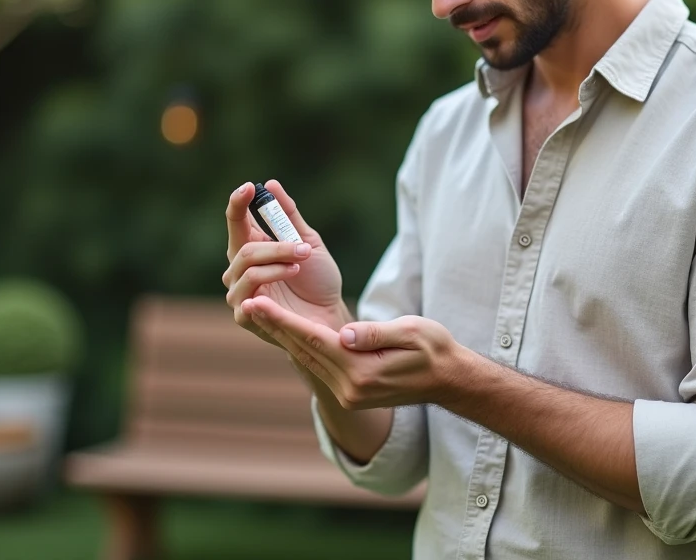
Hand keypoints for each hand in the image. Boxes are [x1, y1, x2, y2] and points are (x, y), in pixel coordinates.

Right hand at [223, 180, 348, 345]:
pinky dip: (271, 281)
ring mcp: (239, 292)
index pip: (236, 221)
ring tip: (300, 265)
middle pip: (244, 248)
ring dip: (278, 263)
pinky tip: (290, 279)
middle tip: (304, 248)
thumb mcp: (309, 242)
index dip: (238, 203)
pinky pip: (249, 294)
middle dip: (276, 245)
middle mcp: (239, 269)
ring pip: (248, 269)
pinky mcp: (244, 315)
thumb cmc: (318, 280)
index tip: (249, 187)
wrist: (330, 315)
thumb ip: (289, 216)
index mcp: (252, 247)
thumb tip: (271, 184)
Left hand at [242, 295, 465, 409]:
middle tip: (247, 302)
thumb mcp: (412, 332)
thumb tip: (346, 333)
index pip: (314, 341)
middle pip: (303, 350)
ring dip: (283, 335)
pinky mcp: (350, 392)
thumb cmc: (434, 350)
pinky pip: (319, 365)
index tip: (257, 303)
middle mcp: (350, 388)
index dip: (283, 320)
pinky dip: (300, 346)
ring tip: (259, 312)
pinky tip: (287, 331)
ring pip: (307, 358)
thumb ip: (377, 333)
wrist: (449, 380)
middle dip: (274, 325)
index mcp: (362, 373)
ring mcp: (348, 394)